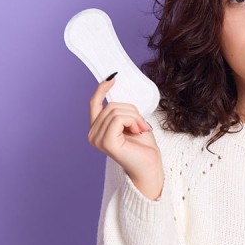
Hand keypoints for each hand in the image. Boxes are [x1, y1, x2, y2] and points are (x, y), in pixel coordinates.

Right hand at [88, 78, 163, 194]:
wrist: (151, 166)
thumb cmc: (143, 147)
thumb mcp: (132, 121)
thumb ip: (122, 109)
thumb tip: (118, 88)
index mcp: (97, 129)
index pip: (94, 103)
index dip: (102, 89)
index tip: (113, 78)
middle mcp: (93, 134)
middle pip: (110, 105)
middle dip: (131, 111)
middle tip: (141, 125)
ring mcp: (97, 139)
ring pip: (116, 110)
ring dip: (134, 117)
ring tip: (140, 130)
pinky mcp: (106, 142)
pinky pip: (118, 118)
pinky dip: (132, 121)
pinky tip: (138, 131)